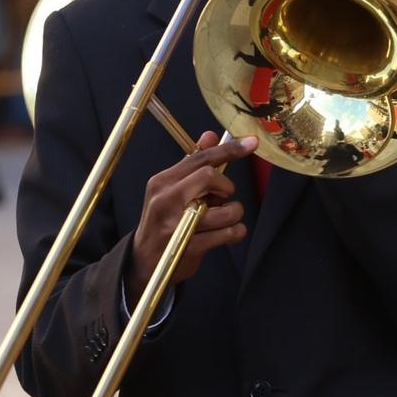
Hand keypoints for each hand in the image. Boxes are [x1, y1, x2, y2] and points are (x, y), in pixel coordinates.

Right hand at [125, 131, 256, 301]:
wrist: (145, 260)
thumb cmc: (164, 220)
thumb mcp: (172, 189)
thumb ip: (193, 164)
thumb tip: (210, 136)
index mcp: (163, 181)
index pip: (200, 158)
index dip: (229, 149)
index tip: (252, 143)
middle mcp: (166, 200)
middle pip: (209, 176)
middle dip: (226, 186)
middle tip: (223, 196)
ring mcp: (176, 224)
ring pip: (225, 210)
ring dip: (234, 213)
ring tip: (226, 217)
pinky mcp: (188, 246)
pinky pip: (227, 234)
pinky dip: (236, 231)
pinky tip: (229, 232)